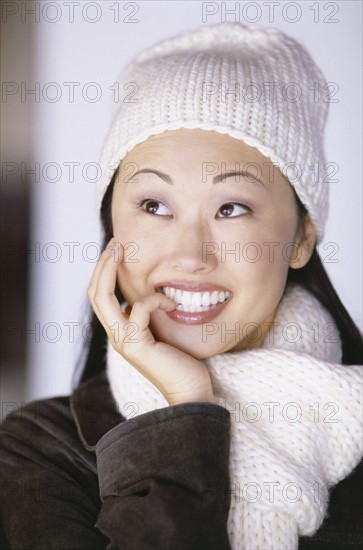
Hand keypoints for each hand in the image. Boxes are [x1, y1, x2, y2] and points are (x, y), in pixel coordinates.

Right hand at [87, 239, 214, 405]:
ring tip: (123, 251)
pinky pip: (139, 311)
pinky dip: (155, 300)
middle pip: (94, 294)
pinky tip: (171, 304)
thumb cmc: (180, 361)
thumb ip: (148, 316)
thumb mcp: (160, 331)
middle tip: (115, 243)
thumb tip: (147, 293)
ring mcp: (123, 342)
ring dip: (111, 270)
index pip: (100, 297)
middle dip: (102, 265)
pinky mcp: (136, 346)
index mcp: (121, 331)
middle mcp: (116, 336)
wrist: (190, 392)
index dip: (103, 272)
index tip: (116, 249)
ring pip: (104, 298)